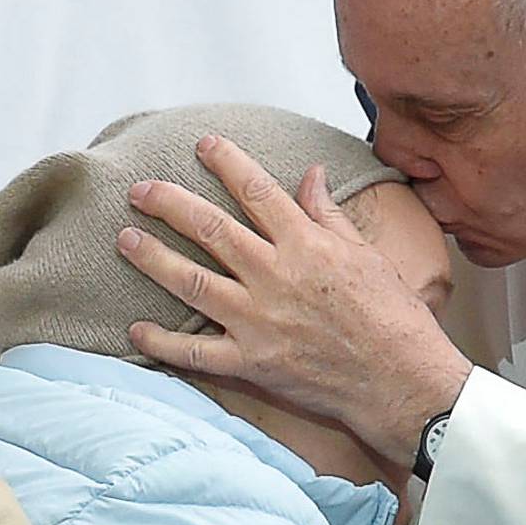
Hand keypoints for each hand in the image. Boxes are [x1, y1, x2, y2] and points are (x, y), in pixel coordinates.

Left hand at [119, 137, 469, 467]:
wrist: (400, 380)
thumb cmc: (391, 316)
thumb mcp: (365, 254)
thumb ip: (327, 214)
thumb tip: (313, 175)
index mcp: (306, 244)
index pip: (256, 190)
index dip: (226, 162)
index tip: (203, 144)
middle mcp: (275, 276)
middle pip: (210, 228)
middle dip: (169, 204)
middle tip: (140, 189)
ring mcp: (258, 321)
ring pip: (192, 281)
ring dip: (153, 258)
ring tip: (125, 238)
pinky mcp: (251, 363)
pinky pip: (194, 352)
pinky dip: (161, 342)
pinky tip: (136, 330)